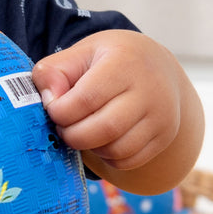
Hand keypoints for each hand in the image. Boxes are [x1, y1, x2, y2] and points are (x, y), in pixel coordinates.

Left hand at [32, 30, 201, 192]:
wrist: (156, 65)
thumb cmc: (110, 59)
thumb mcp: (80, 52)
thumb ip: (53, 71)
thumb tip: (49, 101)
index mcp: (124, 63)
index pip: (86, 99)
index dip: (61, 111)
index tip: (53, 109)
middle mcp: (149, 91)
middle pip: (105, 128)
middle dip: (73, 135)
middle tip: (63, 127)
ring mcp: (161, 116)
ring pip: (117, 150)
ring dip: (89, 147)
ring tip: (80, 131)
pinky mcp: (164, 137)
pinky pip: (128, 161)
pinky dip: (106, 156)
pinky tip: (99, 139)